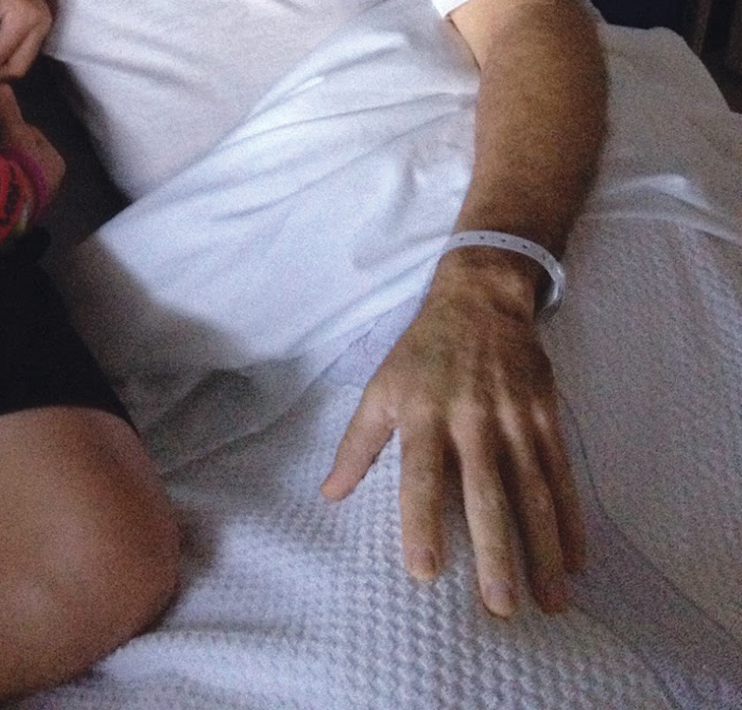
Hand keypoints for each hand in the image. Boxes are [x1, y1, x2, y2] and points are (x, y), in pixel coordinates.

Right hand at [0, 81, 64, 213]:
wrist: (9, 203)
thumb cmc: (19, 163)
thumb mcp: (14, 132)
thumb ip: (9, 111)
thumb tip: (3, 86)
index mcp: (55, 162)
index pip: (34, 137)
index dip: (14, 130)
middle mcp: (52, 183)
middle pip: (26, 157)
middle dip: (9, 151)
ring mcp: (36, 200)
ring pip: (17, 175)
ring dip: (3, 169)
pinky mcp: (21, 214)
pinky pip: (9, 191)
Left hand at [321, 257, 585, 617]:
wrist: (480, 299)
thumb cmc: (423, 351)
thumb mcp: (381, 386)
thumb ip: (358, 444)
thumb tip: (330, 494)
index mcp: (424, 413)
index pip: (421, 475)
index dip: (422, 522)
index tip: (425, 572)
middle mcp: (471, 418)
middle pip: (486, 493)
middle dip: (496, 552)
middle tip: (501, 608)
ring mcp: (515, 417)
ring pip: (533, 491)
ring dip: (543, 549)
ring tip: (550, 601)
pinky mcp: (546, 414)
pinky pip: (561, 474)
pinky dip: (571, 519)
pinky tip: (577, 560)